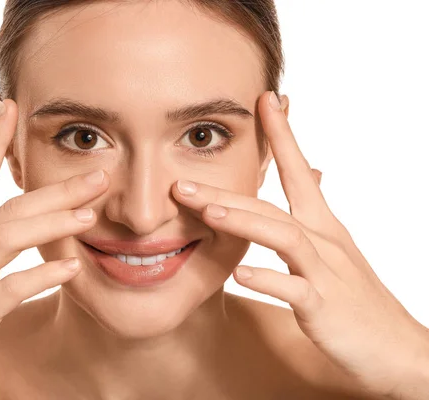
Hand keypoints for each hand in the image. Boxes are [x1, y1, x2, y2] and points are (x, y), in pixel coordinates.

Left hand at [171, 91, 428, 398]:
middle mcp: (323, 241)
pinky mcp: (325, 307)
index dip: (283, 135)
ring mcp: (325, 272)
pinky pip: (294, 290)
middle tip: (180, 182)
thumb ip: (311, 217)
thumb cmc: (356, 299)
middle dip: (226, 189)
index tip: (265, 100)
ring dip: (244, 222)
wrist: (396, 348)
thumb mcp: (334, 251)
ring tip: (207, 212)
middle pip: (271, 205)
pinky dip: (267, 280)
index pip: (300, 171)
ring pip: (283, 237)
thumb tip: (309, 177)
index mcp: (322, 226)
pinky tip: (238, 274)